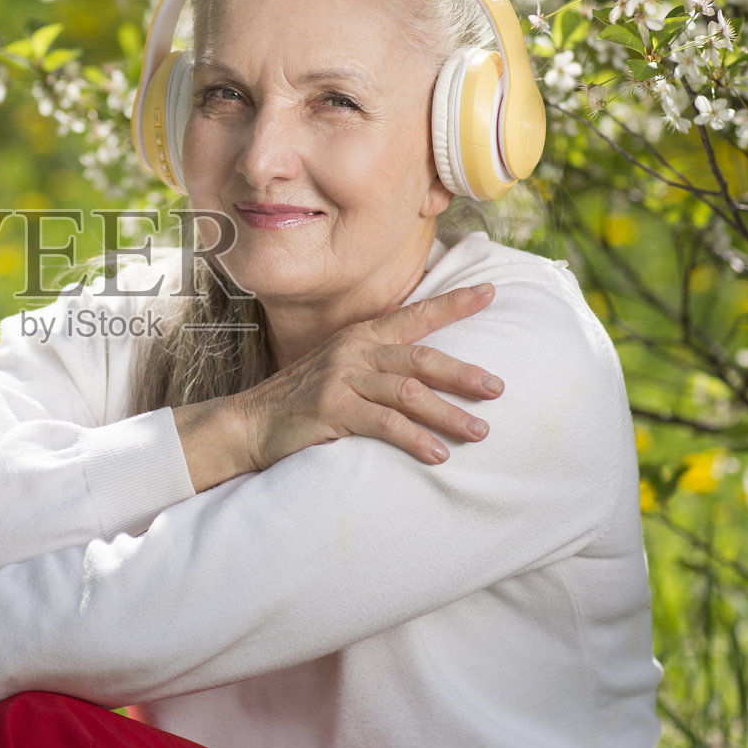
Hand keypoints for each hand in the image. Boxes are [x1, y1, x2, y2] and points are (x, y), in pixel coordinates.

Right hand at [175, 284, 502, 489]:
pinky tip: (438, 454)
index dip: (454, 303)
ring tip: (479, 430)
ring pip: (408, 391)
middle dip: (464, 373)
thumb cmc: (300, 401)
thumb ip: (376, 364)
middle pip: (421, 357)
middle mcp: (353, 352)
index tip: (490, 292)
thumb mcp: (339, 370)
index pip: (415, 316)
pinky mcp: (331, 410)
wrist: (248, 423)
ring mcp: (341, 379)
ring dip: (448, 412)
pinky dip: (414, 438)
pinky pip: (383, 424)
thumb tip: (426, 373)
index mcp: (359, 336)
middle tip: (499, 388)